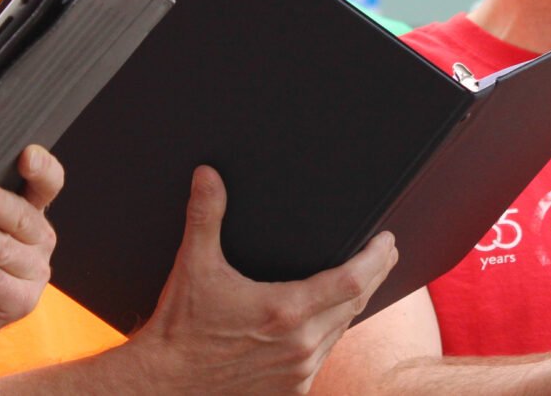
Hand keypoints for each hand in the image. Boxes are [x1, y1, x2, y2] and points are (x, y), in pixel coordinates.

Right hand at [118, 165, 397, 393]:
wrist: (163, 386)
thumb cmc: (180, 330)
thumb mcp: (194, 266)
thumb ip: (205, 216)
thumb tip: (208, 175)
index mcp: (286, 311)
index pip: (353, 280)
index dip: (376, 258)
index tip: (387, 240)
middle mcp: (300, 345)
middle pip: (356, 303)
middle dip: (375, 274)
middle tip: (385, 251)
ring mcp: (299, 372)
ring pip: (341, 330)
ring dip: (354, 304)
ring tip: (363, 280)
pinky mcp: (291, 391)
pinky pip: (323, 357)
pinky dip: (330, 334)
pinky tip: (330, 321)